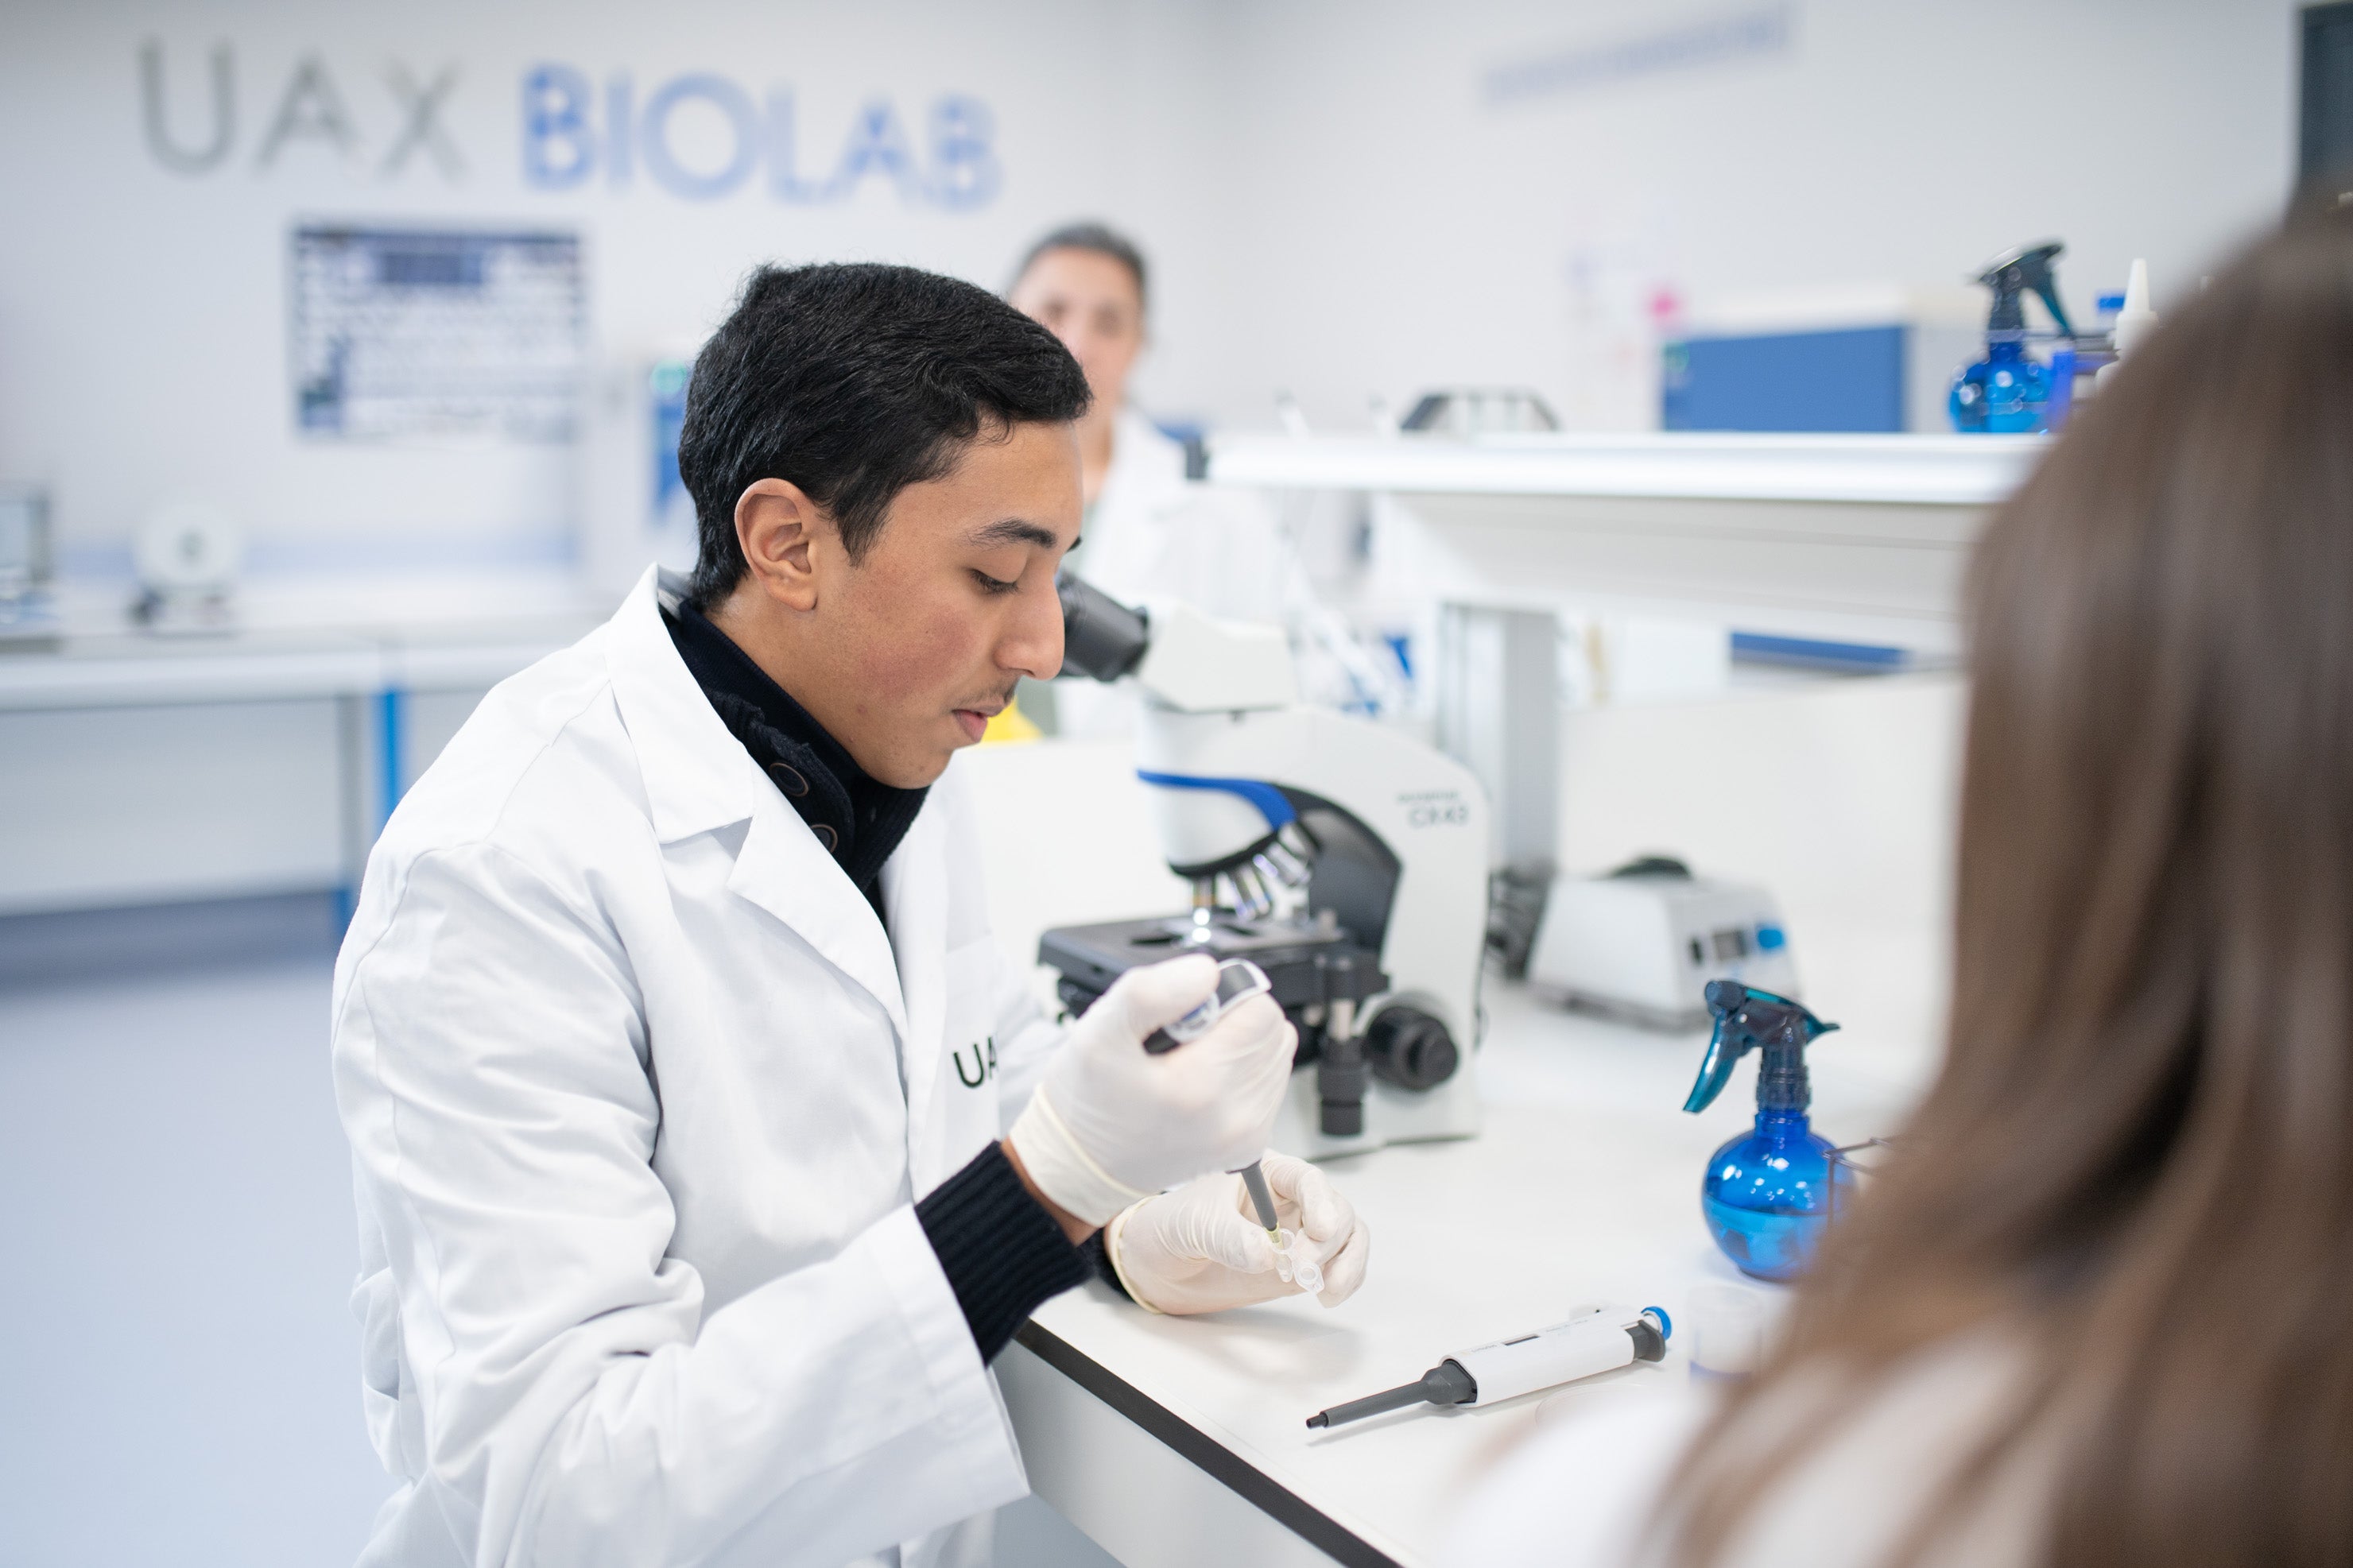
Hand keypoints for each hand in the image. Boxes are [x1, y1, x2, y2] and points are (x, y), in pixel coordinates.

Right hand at [1007, 955, 1295, 1225]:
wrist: (1083, 1165)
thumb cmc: (1088, 1102)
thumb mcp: (1098, 1033)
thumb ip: (1150, 992)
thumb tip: (1206, 972)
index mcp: (1202, 1088)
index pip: (1260, 1010)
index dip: (1223, 998)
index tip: (1185, 1016)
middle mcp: (1235, 1118)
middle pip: (1273, 1031)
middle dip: (1233, 1021)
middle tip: (1182, 1040)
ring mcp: (1247, 1136)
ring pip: (1275, 1055)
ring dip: (1239, 1046)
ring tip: (1188, 1063)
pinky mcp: (1250, 1145)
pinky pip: (1268, 1085)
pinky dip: (1240, 1073)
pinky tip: (1199, 1082)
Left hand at [1106, 1152, 1370, 1313]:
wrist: (1161, 1266)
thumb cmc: (1171, 1227)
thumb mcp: (1193, 1226)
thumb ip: (1228, 1237)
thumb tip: (1268, 1254)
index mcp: (1266, 1173)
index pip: (1305, 1178)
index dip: (1320, 1201)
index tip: (1321, 1229)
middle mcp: (1289, 1199)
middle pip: (1335, 1209)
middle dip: (1327, 1241)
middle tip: (1301, 1269)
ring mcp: (1300, 1232)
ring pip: (1347, 1236)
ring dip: (1347, 1262)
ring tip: (1323, 1290)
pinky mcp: (1302, 1264)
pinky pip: (1340, 1265)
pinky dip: (1344, 1280)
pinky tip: (1327, 1296)